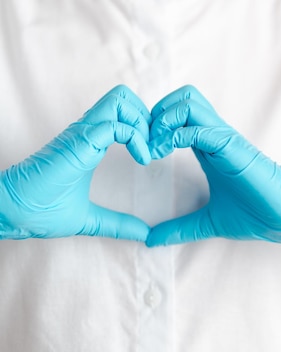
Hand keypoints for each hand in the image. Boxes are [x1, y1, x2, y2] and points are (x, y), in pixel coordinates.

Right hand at [0, 85, 151, 240]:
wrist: (10, 212)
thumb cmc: (40, 210)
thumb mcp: (91, 219)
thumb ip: (118, 224)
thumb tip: (144, 233)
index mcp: (90, 141)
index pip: (122, 111)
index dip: (145, 126)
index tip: (154, 155)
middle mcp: (87, 131)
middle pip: (123, 97)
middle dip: (148, 117)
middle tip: (155, 147)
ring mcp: (82, 134)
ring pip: (119, 101)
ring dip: (143, 123)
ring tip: (148, 152)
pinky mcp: (79, 143)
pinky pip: (115, 125)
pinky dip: (136, 137)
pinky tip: (142, 160)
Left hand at [146, 86, 280, 262]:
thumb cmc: (256, 214)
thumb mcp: (208, 222)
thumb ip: (179, 228)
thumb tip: (150, 241)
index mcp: (209, 146)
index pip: (178, 112)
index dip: (154, 125)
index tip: (141, 153)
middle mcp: (215, 135)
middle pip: (182, 96)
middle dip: (156, 114)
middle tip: (144, 144)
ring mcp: (224, 138)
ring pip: (188, 102)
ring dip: (162, 120)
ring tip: (153, 148)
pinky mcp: (232, 147)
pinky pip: (199, 127)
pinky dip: (174, 135)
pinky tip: (163, 154)